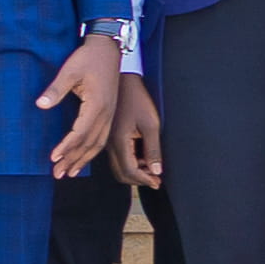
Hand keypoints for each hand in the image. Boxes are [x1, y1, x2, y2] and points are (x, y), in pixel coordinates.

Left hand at [38, 34, 119, 180]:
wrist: (108, 49)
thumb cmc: (88, 58)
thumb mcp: (70, 70)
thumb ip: (56, 89)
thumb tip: (40, 104)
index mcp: (97, 105)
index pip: (81, 132)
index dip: (67, 146)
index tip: (53, 157)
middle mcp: (107, 113)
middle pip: (90, 143)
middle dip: (73, 160)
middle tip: (58, 174)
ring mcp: (110, 114)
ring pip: (97, 143)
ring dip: (83, 159)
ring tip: (69, 173)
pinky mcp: (109, 113)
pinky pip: (101, 137)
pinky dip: (91, 151)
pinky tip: (83, 158)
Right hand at [111, 71, 163, 193]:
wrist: (122, 81)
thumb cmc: (137, 99)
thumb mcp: (151, 124)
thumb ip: (153, 149)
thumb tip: (156, 171)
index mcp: (119, 141)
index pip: (130, 171)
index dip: (145, 180)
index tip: (158, 182)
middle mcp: (109, 144)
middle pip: (121, 174)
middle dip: (138, 180)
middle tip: (155, 179)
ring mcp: (107, 140)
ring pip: (118, 167)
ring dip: (134, 171)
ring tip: (150, 167)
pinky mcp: (108, 136)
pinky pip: (117, 157)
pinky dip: (130, 162)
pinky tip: (142, 155)